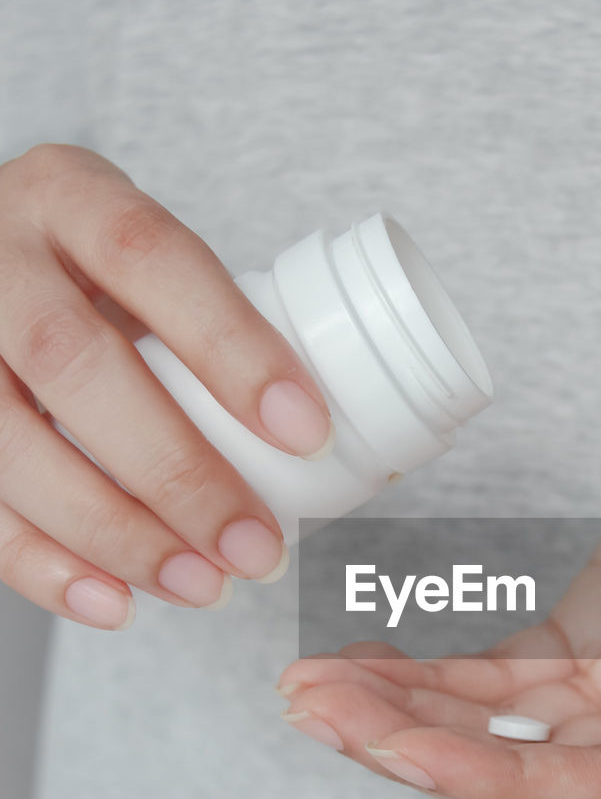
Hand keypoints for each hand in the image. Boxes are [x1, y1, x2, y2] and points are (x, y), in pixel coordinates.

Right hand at [0, 143, 332, 627]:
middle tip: (254, 547)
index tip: (307, 433)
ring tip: (202, 587)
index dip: (231, 346)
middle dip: (175, 470)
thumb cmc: (87, 277)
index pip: (151, 255)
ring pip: (7, 443)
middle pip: (73, 362)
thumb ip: (222, 328)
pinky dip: (42, 567)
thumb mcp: (143, 263)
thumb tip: (367, 447)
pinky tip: (114, 602)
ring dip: (115, 533)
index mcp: (69, 196)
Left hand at [276, 310, 600, 798]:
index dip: (489, 777)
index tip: (392, 745)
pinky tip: (362, 657)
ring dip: (404, 708)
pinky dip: (430, 669)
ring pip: (499, 720)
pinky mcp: (596, 626)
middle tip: (313, 704)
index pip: (596, 788)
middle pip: (525, 764)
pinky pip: (500, 668)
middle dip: (414, 743)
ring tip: (308, 682)